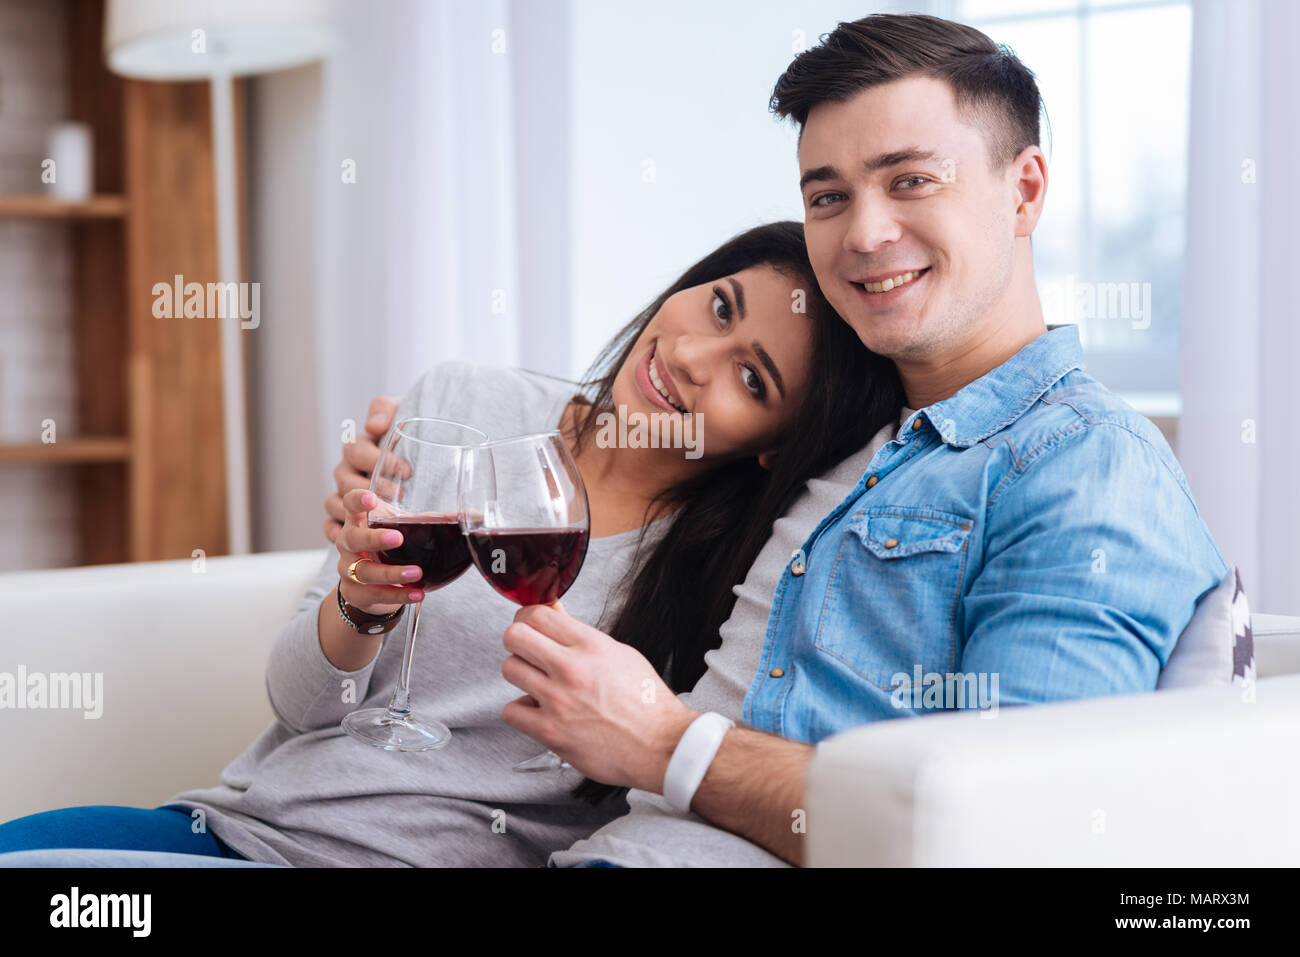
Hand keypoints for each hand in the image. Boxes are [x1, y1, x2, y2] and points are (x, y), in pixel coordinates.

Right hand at [324, 395, 400, 544]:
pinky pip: (330, 527)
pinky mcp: (345, 519)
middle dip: (368, 490)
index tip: (406, 469)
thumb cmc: (407, 437)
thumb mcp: (400, 413)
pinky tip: (353, 543)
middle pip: (344, 481)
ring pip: (334, 504)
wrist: (416, 458)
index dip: (378, 460)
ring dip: (354, 514)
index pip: (356, 452)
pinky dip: (337, 534)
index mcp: (356, 448)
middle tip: (398, 495)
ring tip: (381, 522)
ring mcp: (342, 495)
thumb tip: (374, 425)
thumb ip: (384, 410)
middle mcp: (346, 472)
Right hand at [334, 487, 426, 616]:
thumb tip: (474, 515)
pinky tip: (417, 593)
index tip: (372, 499)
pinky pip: (374, 594)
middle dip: (374, 538)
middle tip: (397, 538)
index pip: (350, 503)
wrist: (372, 586)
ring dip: (392, 572)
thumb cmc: (388, 549)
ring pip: (364, 571)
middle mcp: (349, 542)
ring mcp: (348, 568)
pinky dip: (398, 594)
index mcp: (360, 520)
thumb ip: (432, 521)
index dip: (357, 500)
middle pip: (352, 537)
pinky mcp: (355, 592)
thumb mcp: (404, 530)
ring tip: (417, 572)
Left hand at [501, 603, 698, 793]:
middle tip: (527, 651)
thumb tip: (554, 614)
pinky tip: (539, 712)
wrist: (660, 746)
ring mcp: (558, 700)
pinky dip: (522, 711)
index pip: (538, 614)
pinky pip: (511, 711)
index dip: (527, 618)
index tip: (529, 626)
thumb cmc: (646, 702)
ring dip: (520, 675)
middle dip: (518, 641)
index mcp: (592, 646)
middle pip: (514, 636)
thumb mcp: (620, 654)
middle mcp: (572, 668)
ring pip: (509, 669)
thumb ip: (581, 636)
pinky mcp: (551, 731)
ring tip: (538, 684)